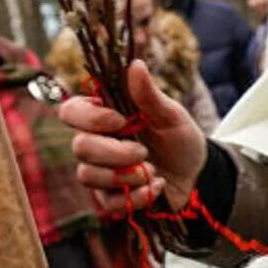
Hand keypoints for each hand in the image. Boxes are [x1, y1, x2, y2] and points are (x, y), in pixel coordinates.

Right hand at [61, 61, 208, 214]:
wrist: (196, 175)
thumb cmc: (180, 139)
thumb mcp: (171, 115)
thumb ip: (149, 95)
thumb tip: (135, 65)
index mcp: (103, 117)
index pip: (71, 111)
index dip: (91, 118)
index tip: (121, 121)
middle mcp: (95, 143)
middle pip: (80, 147)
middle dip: (116, 152)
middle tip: (144, 151)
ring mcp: (99, 172)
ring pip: (88, 175)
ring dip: (126, 175)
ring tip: (152, 170)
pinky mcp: (109, 198)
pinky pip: (107, 202)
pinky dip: (137, 196)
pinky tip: (156, 187)